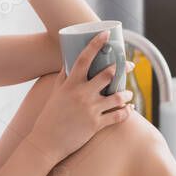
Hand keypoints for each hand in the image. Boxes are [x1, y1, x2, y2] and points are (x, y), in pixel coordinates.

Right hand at [29, 30, 134, 164]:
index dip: (96, 44)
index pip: (84, 58)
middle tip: (129, 65)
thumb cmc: (50, 116)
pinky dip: (127, 111)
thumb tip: (69, 63)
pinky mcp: (96, 125)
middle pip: (107, 75)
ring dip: (126, 93)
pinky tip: (130, 109)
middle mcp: (81, 94)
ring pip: (117, 97)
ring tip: (128, 93)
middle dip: (121, 68)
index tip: (106, 33)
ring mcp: (90, 110)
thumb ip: (63, 77)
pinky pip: (118, 116)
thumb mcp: (55, 93)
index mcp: (70, 84)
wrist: (46, 142)